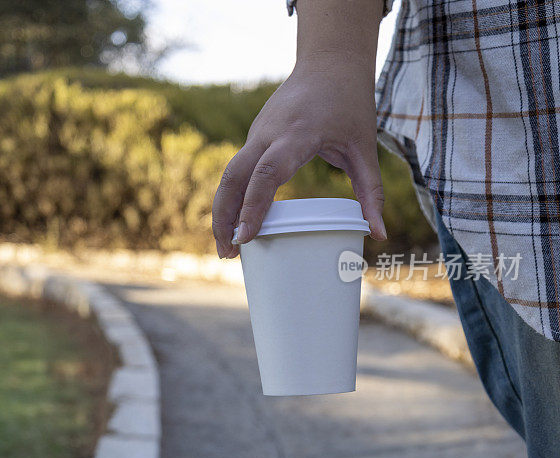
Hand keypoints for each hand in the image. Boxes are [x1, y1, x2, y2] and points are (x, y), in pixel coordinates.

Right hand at [212, 56, 386, 258]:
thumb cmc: (350, 103)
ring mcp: (257, 132)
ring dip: (222, 209)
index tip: (246, 238)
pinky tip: (236, 221)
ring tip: (228, 246)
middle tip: (229, 253)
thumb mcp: (365, 148)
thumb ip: (371, 192)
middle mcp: (269, 132)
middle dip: (224, 216)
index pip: (267, 174)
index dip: (253, 207)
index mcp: (298, 133)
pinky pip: (236, 168)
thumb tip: (379, 235)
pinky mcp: (254, 136)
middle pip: (233, 177)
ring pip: (228, 173)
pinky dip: (231, 196)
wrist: (330, 60)